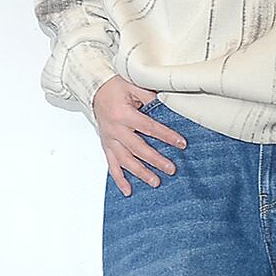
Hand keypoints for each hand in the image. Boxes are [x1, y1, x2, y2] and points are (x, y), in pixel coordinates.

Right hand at [92, 76, 187, 196]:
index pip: (149, 127)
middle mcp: (115, 130)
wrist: (94, 88)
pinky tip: (128, 191)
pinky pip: (112, 165)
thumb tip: (167, 105)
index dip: (166, 136)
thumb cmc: (114, 86)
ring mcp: (110, 140)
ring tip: (155, 182)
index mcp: (123, 114)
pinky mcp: (106, 145)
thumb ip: (149, 96)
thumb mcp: (133, 84)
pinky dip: (119, 179)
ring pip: (125, 160)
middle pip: (138, 148)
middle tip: (171, 169)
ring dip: (140, 173)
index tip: (181, 143)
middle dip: (155, 160)